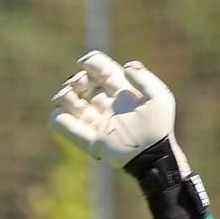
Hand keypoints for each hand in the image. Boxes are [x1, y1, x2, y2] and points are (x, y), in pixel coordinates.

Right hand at [49, 50, 178, 168]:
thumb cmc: (159, 127)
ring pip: (73, 105)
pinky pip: (69, 129)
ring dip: (64, 97)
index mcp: (124, 93)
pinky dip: (59, 121)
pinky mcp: (93, 142)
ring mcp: (100, 124)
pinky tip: (59, 113)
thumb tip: (125, 66)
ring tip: (68, 96)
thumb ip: (145, 79)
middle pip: (86, 86)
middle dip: (78, 80)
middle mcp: (109, 106)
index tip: (84, 61)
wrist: (155, 157)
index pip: (103, 72)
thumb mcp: (160, 97)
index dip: (93, 63)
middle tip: (79, 83)